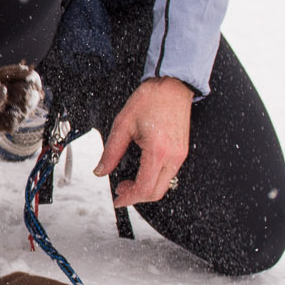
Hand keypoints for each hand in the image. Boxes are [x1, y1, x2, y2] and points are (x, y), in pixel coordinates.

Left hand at [95, 76, 192, 207]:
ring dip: (146, 188)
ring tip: (129, 181)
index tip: (118, 199)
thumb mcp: (123, 124)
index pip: (144, 187)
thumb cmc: (150, 100)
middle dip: (136, 196)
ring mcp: (180, 155)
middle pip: (156, 192)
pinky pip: (169, 174)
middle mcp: (173, 156)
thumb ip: (111, 152)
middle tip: (121, 190)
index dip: (129, 198)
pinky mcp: (182, 152)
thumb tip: (101, 170)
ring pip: (164, 185)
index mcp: (158, 150)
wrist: (171, 85)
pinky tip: (142, 171)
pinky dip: (154, 179)